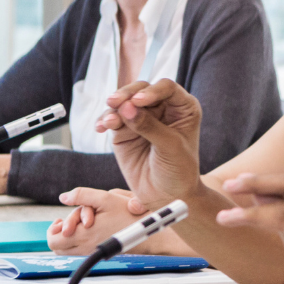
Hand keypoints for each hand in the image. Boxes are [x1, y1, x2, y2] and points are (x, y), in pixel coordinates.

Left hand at [48, 188, 149, 253]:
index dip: (52, 230)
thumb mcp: (106, 198)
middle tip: (67, 224)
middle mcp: (86, 247)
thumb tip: (63, 197)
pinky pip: (80, 251)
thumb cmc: (130, 216)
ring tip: (79, 225)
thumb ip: (82, 195)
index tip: (60, 221)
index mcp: (84, 235)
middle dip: (58, 234)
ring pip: (68, 251)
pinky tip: (89, 229)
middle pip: (58, 249)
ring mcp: (93, 252)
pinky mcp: (100, 253)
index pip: (53, 241)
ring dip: (69, 237)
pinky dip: (78, 241)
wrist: (149, 234)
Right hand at [97, 78, 202, 207]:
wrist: (167, 195)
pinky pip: (111, 119)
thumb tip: (127, 108)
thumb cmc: (179, 171)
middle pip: (141, 90)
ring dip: (113, 109)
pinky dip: (104, 120)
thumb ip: (150, 127)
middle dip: (127, 95)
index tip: (139, 100)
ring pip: (123, 102)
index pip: (166, 88)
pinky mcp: (124, 130)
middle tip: (115, 103)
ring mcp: (141, 117)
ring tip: (109, 123)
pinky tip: (101, 127)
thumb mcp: (170, 148)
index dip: (152, 91)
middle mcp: (161, 108)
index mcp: (182, 107)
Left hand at [213, 173, 283, 283]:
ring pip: (283, 203)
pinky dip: (253, 217)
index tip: (242, 181)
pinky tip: (233, 220)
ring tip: (224, 212)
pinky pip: (281, 219)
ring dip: (248, 205)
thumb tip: (261, 195)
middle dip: (257, 180)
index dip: (268, 180)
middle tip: (230, 183)